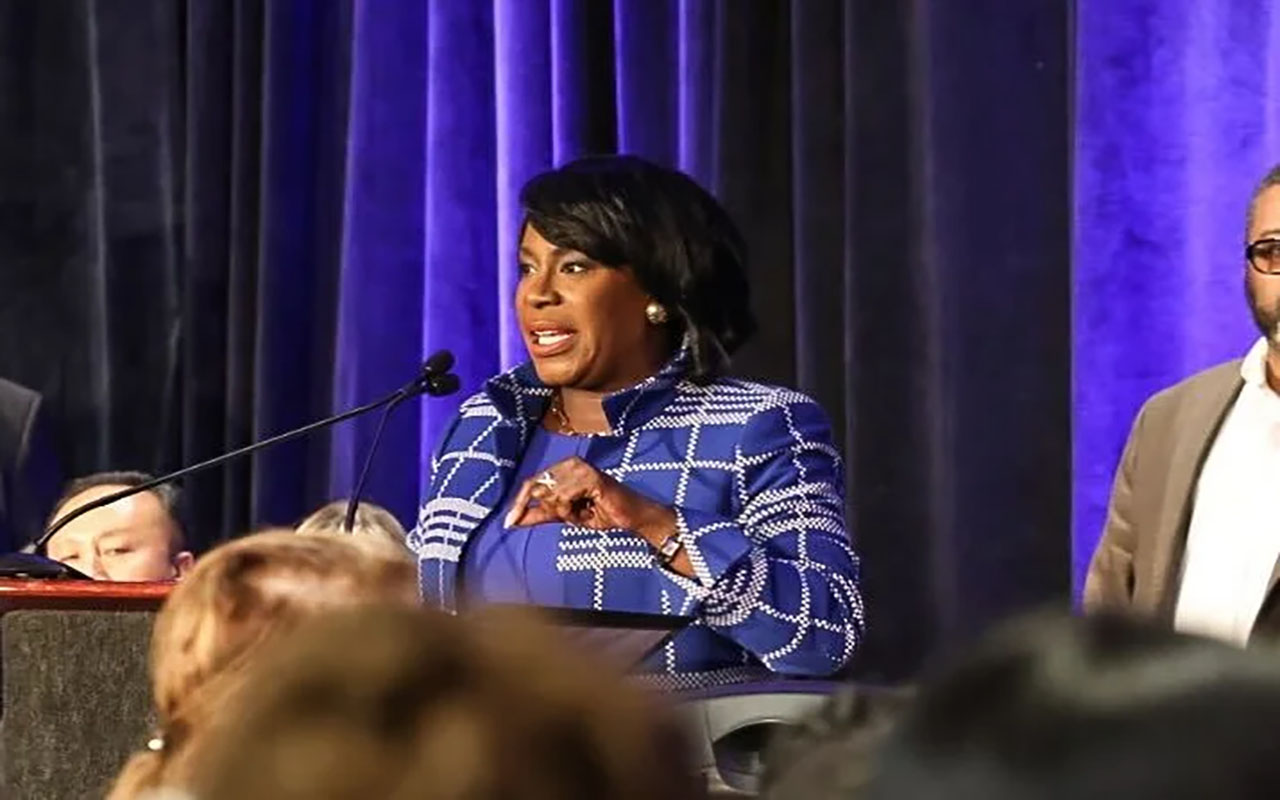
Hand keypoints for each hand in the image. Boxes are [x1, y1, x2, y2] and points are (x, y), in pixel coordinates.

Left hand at [503, 457, 673, 540]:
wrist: (630, 517)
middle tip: (577, 514)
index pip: (531, 483)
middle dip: (554, 511)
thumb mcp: (565, 515)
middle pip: (539, 490)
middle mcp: (570, 462)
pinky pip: (565, 498)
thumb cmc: (601, 512)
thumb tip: (512, 520)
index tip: (508, 524)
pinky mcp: (590, 476)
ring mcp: (581, 467)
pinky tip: (590, 510)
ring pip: (551, 496)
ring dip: (566, 513)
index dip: (519, 503)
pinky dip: (574, 512)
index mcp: (562, 468)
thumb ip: (540, 514)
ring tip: (585, 512)